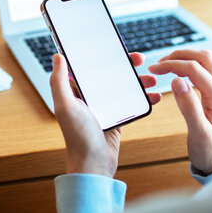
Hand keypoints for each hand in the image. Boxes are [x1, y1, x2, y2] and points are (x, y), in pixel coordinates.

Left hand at [50, 53, 160, 177]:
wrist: (93, 164)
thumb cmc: (77, 136)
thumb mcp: (65, 106)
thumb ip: (59, 81)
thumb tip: (57, 56)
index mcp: (75, 92)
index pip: (91, 67)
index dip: (104, 55)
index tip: (117, 48)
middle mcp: (90, 97)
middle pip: (111, 74)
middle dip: (127, 66)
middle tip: (141, 59)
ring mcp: (104, 108)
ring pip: (124, 87)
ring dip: (139, 82)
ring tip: (152, 80)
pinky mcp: (117, 118)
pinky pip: (132, 103)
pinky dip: (143, 99)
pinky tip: (154, 96)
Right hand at [149, 49, 211, 174]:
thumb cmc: (210, 151)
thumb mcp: (198, 133)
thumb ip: (189, 107)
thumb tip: (177, 81)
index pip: (194, 68)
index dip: (172, 65)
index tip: (154, 69)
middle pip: (204, 57)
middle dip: (179, 55)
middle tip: (159, 64)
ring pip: (207, 59)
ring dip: (186, 56)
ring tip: (167, 64)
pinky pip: (208, 67)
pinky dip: (192, 63)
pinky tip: (179, 71)